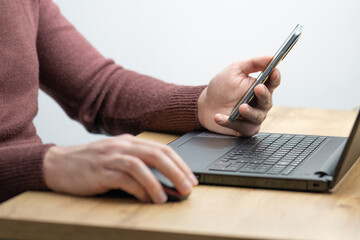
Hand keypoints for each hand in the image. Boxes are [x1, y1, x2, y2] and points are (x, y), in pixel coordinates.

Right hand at [43, 134, 197, 203]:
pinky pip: (124, 179)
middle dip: (176, 171)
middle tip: (188, 187)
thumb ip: (138, 164)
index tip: (191, 178)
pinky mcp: (100, 171)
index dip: (180, 163)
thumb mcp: (117, 157)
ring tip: (168, 197)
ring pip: (141, 165)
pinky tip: (146, 198)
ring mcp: (110, 157)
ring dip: (158, 182)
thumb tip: (163, 180)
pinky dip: (139, 189)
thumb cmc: (90, 163)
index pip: (162, 149)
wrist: (57, 164)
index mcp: (130, 141)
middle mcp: (122, 145)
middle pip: (156, 154)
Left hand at [197, 56, 280, 135]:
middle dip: (263, 95)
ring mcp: (253, 117)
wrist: (206, 105)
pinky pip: (240, 127)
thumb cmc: (222, 87)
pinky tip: (218, 116)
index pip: (273, 83)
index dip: (275, 77)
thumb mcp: (235, 70)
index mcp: (260, 87)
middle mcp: (260, 103)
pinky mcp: (244, 129)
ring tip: (241, 107)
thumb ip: (253, 63)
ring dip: (249, 112)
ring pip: (257, 117)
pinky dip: (228, 122)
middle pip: (267, 101)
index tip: (273, 72)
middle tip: (257, 89)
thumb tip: (271, 57)